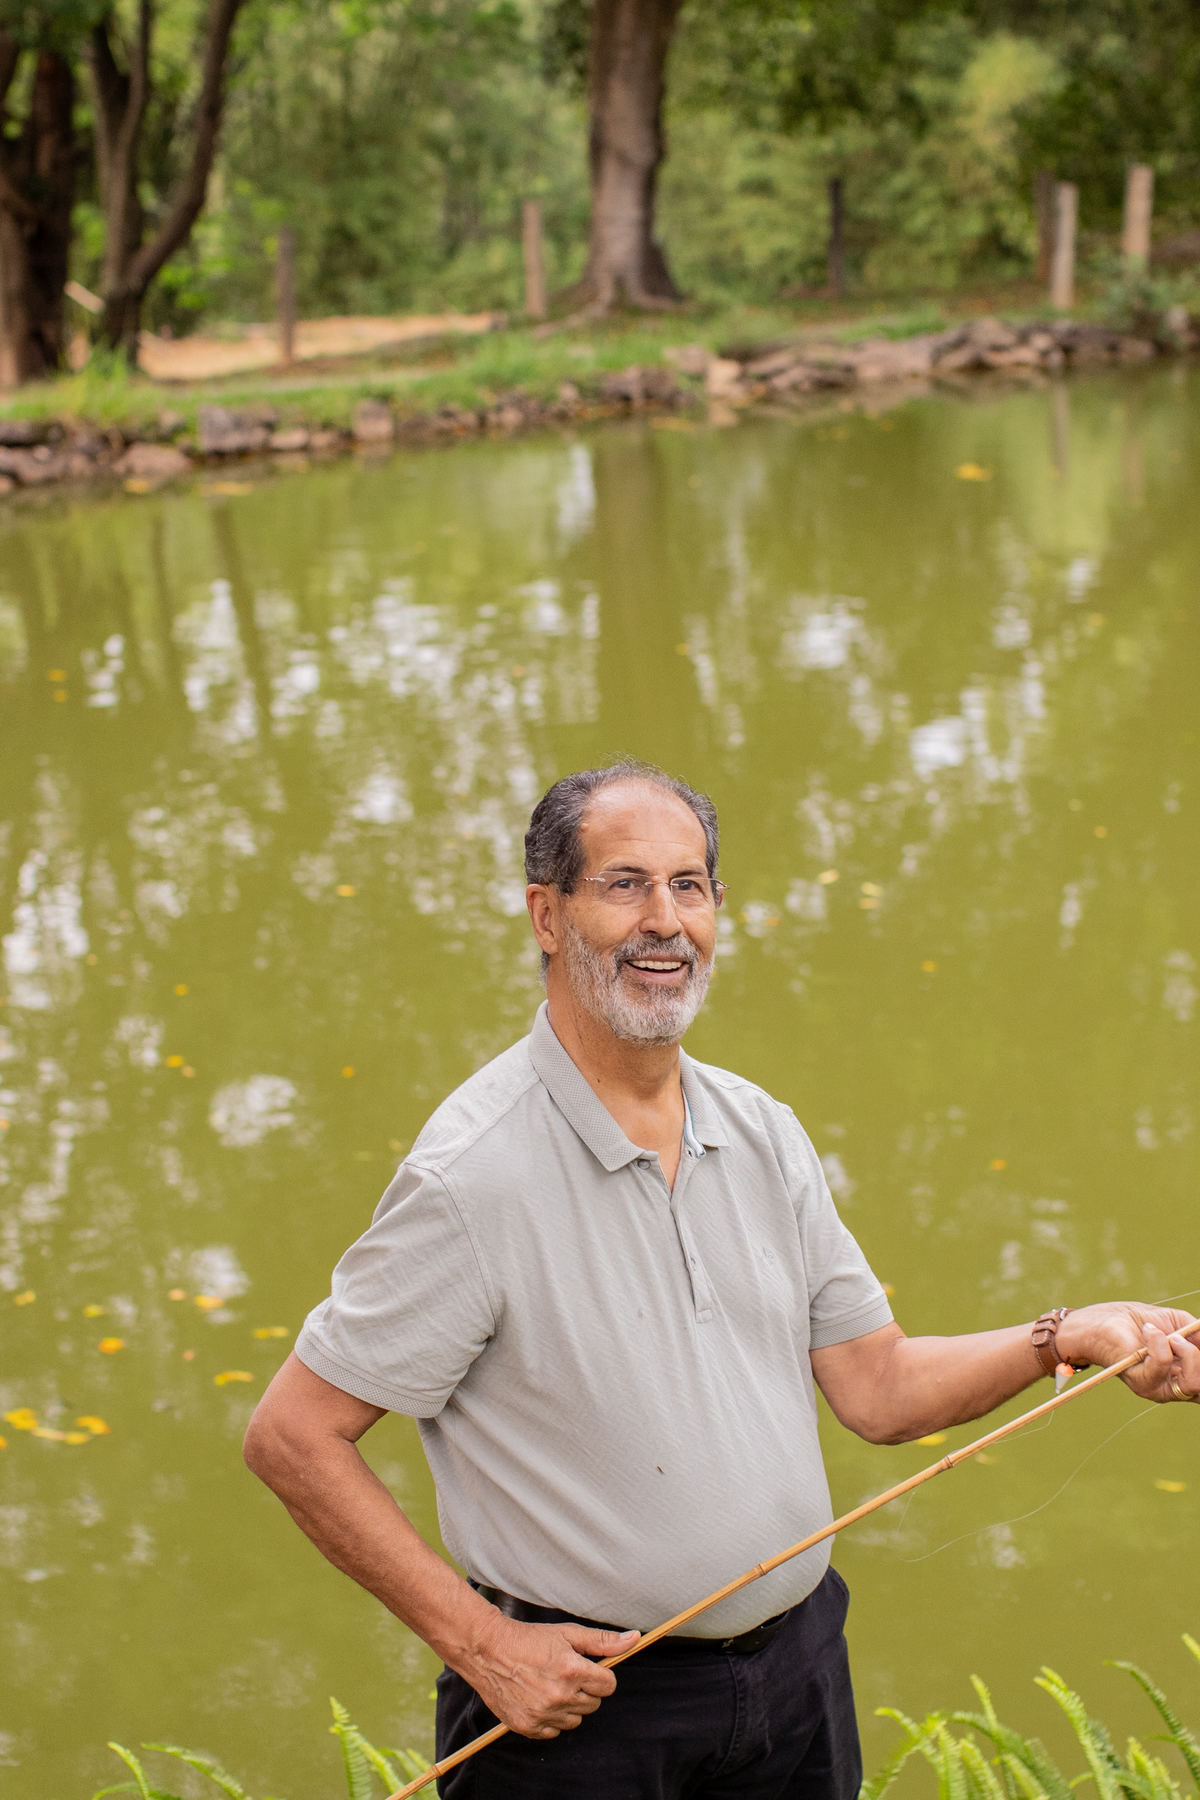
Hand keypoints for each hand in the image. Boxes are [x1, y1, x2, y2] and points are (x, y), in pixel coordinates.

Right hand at [460, 1613, 639, 1737]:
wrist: (489, 1651)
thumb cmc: (530, 1639)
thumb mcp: (568, 1633)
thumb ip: (603, 1641)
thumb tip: (634, 1639)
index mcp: (572, 1670)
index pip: (608, 1685)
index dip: (600, 1675)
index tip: (586, 1668)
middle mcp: (559, 1696)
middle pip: (593, 1704)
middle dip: (585, 1689)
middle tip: (565, 1673)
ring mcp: (543, 1714)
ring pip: (576, 1719)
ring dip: (569, 1705)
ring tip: (550, 1685)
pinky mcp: (528, 1726)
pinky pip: (554, 1731)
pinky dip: (551, 1719)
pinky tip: (539, 1698)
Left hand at [1056, 1303, 1199, 1402]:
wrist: (1104, 1321)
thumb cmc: (1137, 1321)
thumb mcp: (1176, 1322)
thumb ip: (1198, 1332)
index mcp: (1183, 1376)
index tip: (1197, 1340)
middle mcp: (1173, 1388)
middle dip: (1198, 1358)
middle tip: (1183, 1338)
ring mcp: (1157, 1388)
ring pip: (1193, 1382)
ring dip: (1187, 1351)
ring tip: (1169, 1335)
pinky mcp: (1140, 1381)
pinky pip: (1162, 1364)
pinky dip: (1159, 1342)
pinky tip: (1148, 1330)